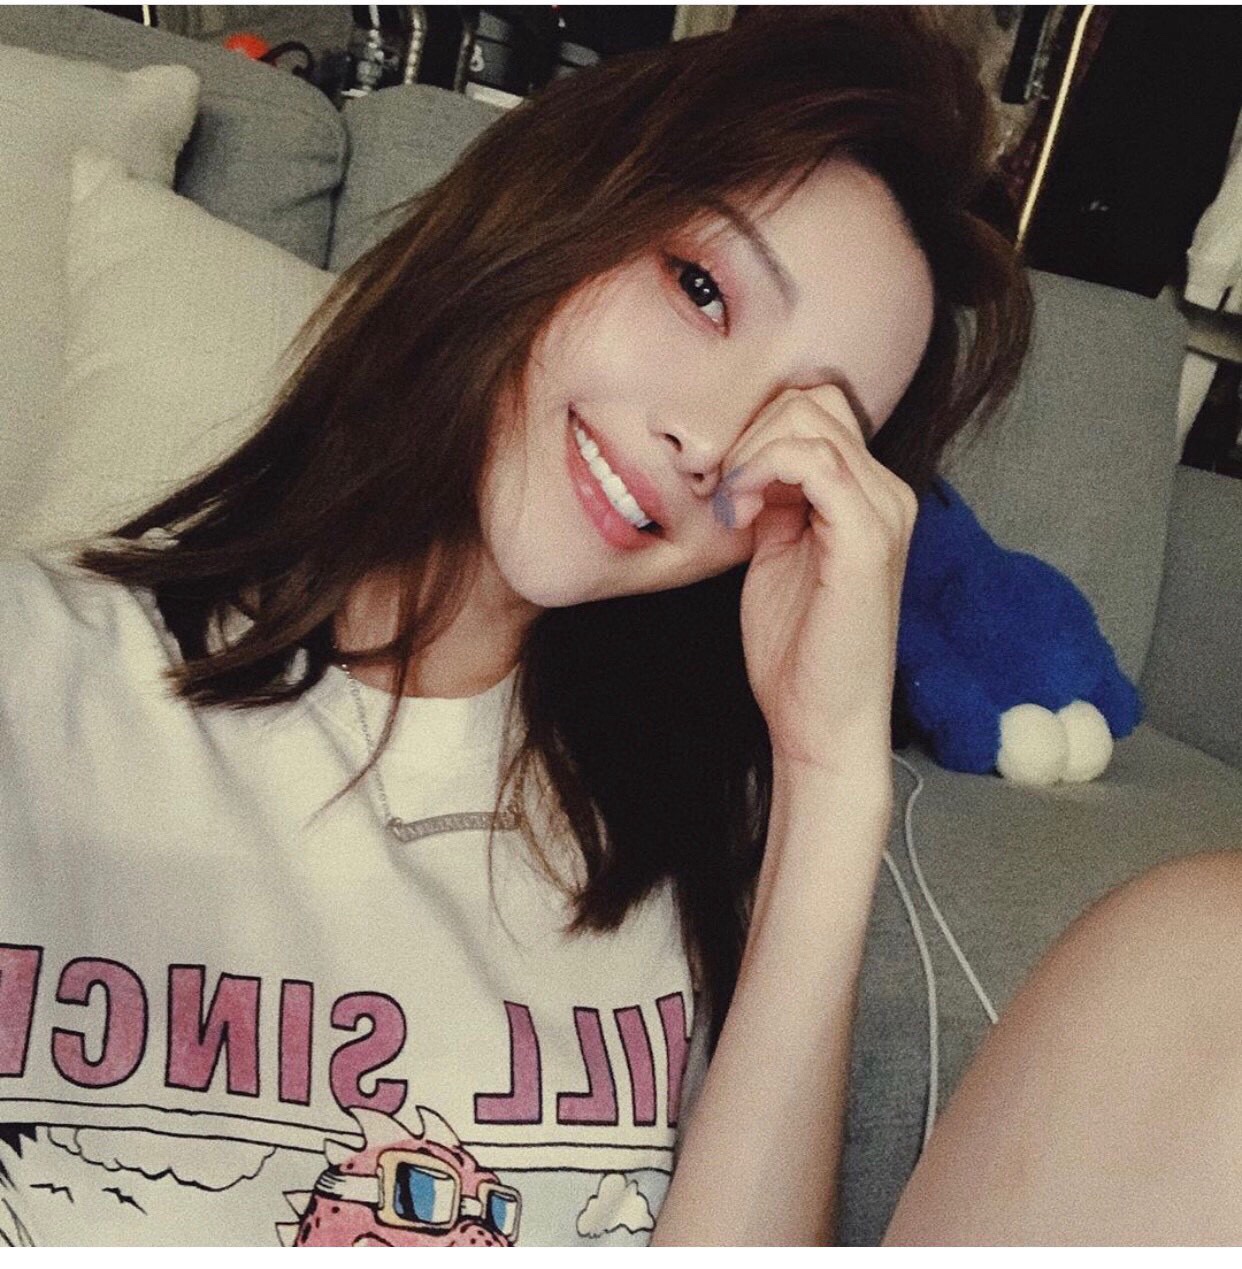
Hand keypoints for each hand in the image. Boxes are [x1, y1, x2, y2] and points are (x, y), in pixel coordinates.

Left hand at [716, 385, 917, 772]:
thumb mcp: (775, 554)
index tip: (721, 486)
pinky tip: (740, 515)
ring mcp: (883, 511)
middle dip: (748, 436)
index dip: (755, 432)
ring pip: (808, 421)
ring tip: (732, 509)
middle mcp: (888, 494)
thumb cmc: (795, 650)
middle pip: (811, 402)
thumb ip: (772, 501)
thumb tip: (745, 459)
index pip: (815, 410)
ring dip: (749, 454)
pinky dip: (760, 472)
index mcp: (868, 496)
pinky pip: (812, 461)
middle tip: (722, 494)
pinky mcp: (866, 537)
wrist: (819, 721)